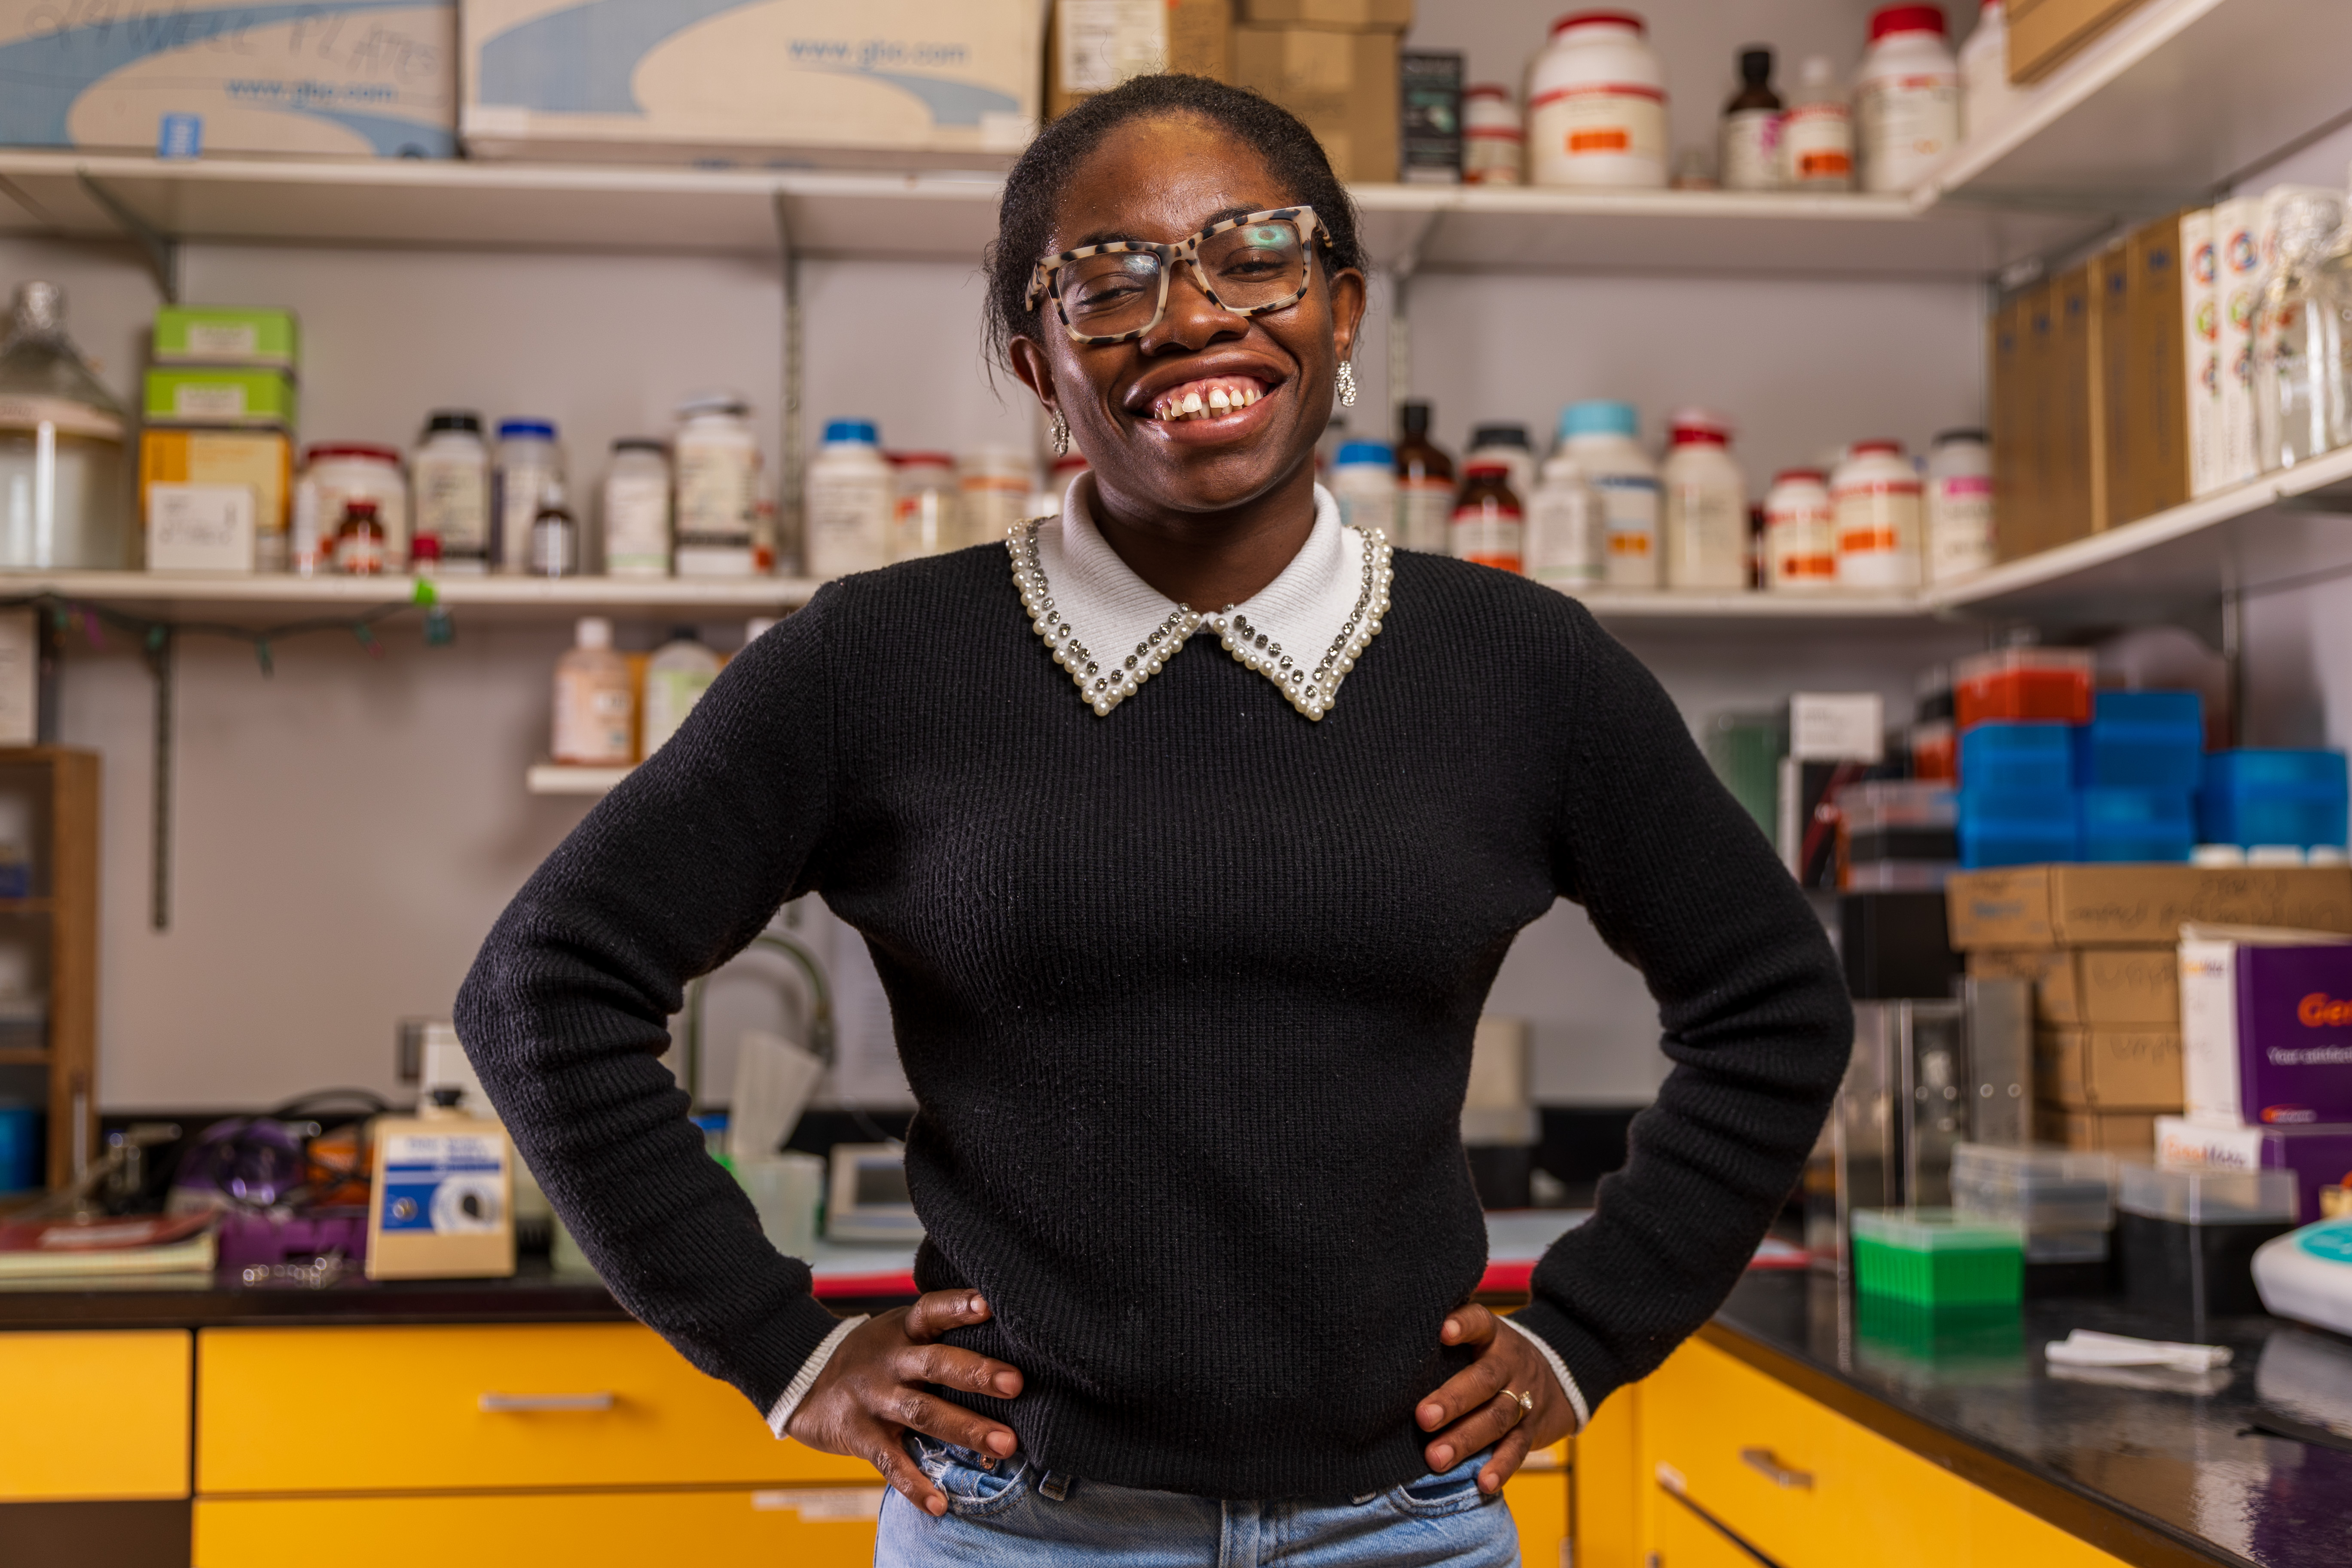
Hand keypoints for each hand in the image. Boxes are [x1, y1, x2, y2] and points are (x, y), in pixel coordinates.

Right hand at [784, 1289, 1025, 1516]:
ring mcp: (875, 1399)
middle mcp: (891, 1361)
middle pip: (936, 1363)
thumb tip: (1010, 1346)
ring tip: (1006, 1444)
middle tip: (1017, 1384)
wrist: (805, 1381)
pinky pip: (890, 1462)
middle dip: (977, 1373)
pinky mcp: (861, 1436)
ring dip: (966, 1428)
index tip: (988, 1304)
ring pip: (923, 1413)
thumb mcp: (899, 1333)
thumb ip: (939, 1338)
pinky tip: (941, 1505)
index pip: (932, 1311)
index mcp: (904, 1330)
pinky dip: (915, 1485)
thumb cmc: (874, 1355)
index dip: (958, 1306)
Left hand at [1415, 1304, 1573, 1493]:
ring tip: (1436, 1459)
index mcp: (1493, 1336)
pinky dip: (1501, 1467)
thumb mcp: (1480, 1339)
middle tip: (1422, 1417)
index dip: (1463, 1325)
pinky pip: (1518, 1449)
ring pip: (1496, 1417)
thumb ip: (1447, 1343)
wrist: (1559, 1375)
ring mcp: (1525, 1398)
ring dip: (1465, 1440)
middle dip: (1452, 1400)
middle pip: (1484, 1380)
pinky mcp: (1532, 1429)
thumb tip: (1388, 1347)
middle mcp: (1510, 1364)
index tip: (1443, 1331)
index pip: (1479, 1322)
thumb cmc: (1494, 1356)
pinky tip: (1483, 1483)